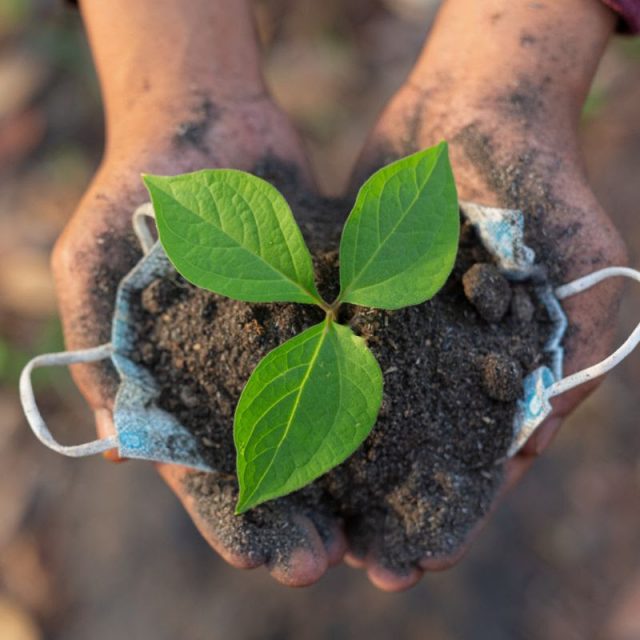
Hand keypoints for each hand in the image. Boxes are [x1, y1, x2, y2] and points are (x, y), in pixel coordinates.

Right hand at [51, 0, 345, 586]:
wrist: (204, 117)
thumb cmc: (133, 192)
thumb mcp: (95, 268)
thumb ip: (100, 353)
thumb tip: (119, 444)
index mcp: (187, 382)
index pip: (207, 468)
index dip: (235, 518)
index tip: (267, 561)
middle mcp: (247, 369)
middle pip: (280, 455)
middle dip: (309, 508)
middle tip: (343, 557)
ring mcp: (298, 335)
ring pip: (333, 412)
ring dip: (360, 463)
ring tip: (393, 512)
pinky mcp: (340, 298)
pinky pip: (368, 345)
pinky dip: (392, 382)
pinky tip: (422, 420)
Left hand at [349, 0, 627, 590]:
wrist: (474, 105)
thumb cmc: (538, 179)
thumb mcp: (581, 267)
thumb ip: (567, 352)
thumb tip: (532, 442)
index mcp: (505, 370)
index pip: (477, 465)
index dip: (445, 516)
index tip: (404, 565)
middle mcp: (447, 359)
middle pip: (412, 448)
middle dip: (375, 501)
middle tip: (336, 557)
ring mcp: (397, 330)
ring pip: (361, 407)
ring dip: (331, 457)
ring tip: (294, 508)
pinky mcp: (353, 298)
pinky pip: (323, 349)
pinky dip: (301, 384)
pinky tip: (269, 423)